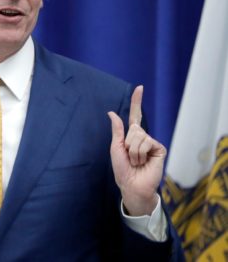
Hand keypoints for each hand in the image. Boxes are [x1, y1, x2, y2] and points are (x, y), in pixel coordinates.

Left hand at [108, 86, 166, 215]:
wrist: (131, 185)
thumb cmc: (122, 169)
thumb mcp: (116, 147)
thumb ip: (117, 130)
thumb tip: (111, 112)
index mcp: (132, 135)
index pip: (135, 115)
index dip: (137, 101)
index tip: (140, 87)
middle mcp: (143, 137)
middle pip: (134, 128)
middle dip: (128, 144)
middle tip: (130, 157)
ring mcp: (152, 142)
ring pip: (140, 136)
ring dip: (134, 151)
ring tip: (137, 162)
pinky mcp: (159, 149)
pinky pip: (148, 142)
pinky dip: (141, 153)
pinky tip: (144, 162)